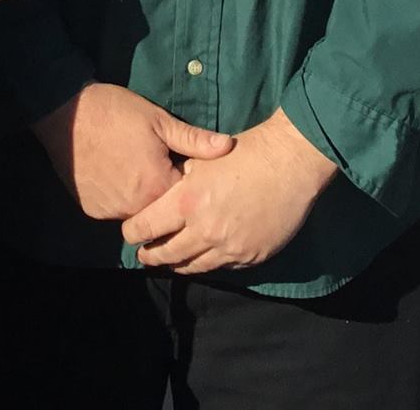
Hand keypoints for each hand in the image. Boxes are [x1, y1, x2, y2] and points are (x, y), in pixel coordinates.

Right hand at [33, 82, 234, 221]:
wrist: (65, 112)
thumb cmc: (115, 112)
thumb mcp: (158, 120)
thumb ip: (194, 139)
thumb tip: (229, 146)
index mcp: (158, 186)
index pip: (187, 198)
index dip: (190, 182)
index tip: (185, 166)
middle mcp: (135, 208)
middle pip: (163, 211)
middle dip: (166, 194)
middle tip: (157, 166)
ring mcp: (110, 212)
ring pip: (138, 212)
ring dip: (143, 198)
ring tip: (136, 169)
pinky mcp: (91, 210)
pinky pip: (115, 211)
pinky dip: (120, 199)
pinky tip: (116, 175)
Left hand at [119, 109, 334, 273]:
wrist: (289, 162)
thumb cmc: (243, 152)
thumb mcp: (201, 159)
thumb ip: (179, 181)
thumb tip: (162, 195)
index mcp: (186, 202)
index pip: (145, 228)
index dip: (133, 232)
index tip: (130, 232)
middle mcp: (204, 230)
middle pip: (166, 254)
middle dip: (151, 255)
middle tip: (145, 254)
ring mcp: (229, 248)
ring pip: (194, 266)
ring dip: (179, 264)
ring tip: (172, 260)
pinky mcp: (251, 256)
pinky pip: (223, 266)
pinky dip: (210, 262)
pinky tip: (205, 256)